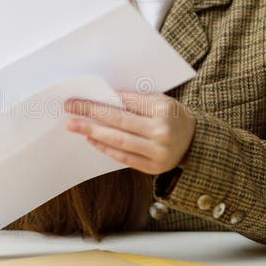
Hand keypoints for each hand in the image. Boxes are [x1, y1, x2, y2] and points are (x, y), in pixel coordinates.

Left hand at [64, 90, 195, 174]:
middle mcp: (162, 132)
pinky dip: (105, 148)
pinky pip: (124, 157)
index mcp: (164, 110)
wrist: (195, 142)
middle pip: (119, 121)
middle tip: (70, 108)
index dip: (102, 100)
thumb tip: (103, 98)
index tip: (81, 98)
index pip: (127, 103)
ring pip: (118, 141)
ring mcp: (158, 152)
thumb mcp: (161, 101)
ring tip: (74, 125)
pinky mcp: (153, 168)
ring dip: (93, 132)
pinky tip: (91, 139)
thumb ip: (136, 100)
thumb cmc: (173, 117)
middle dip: (91, 113)